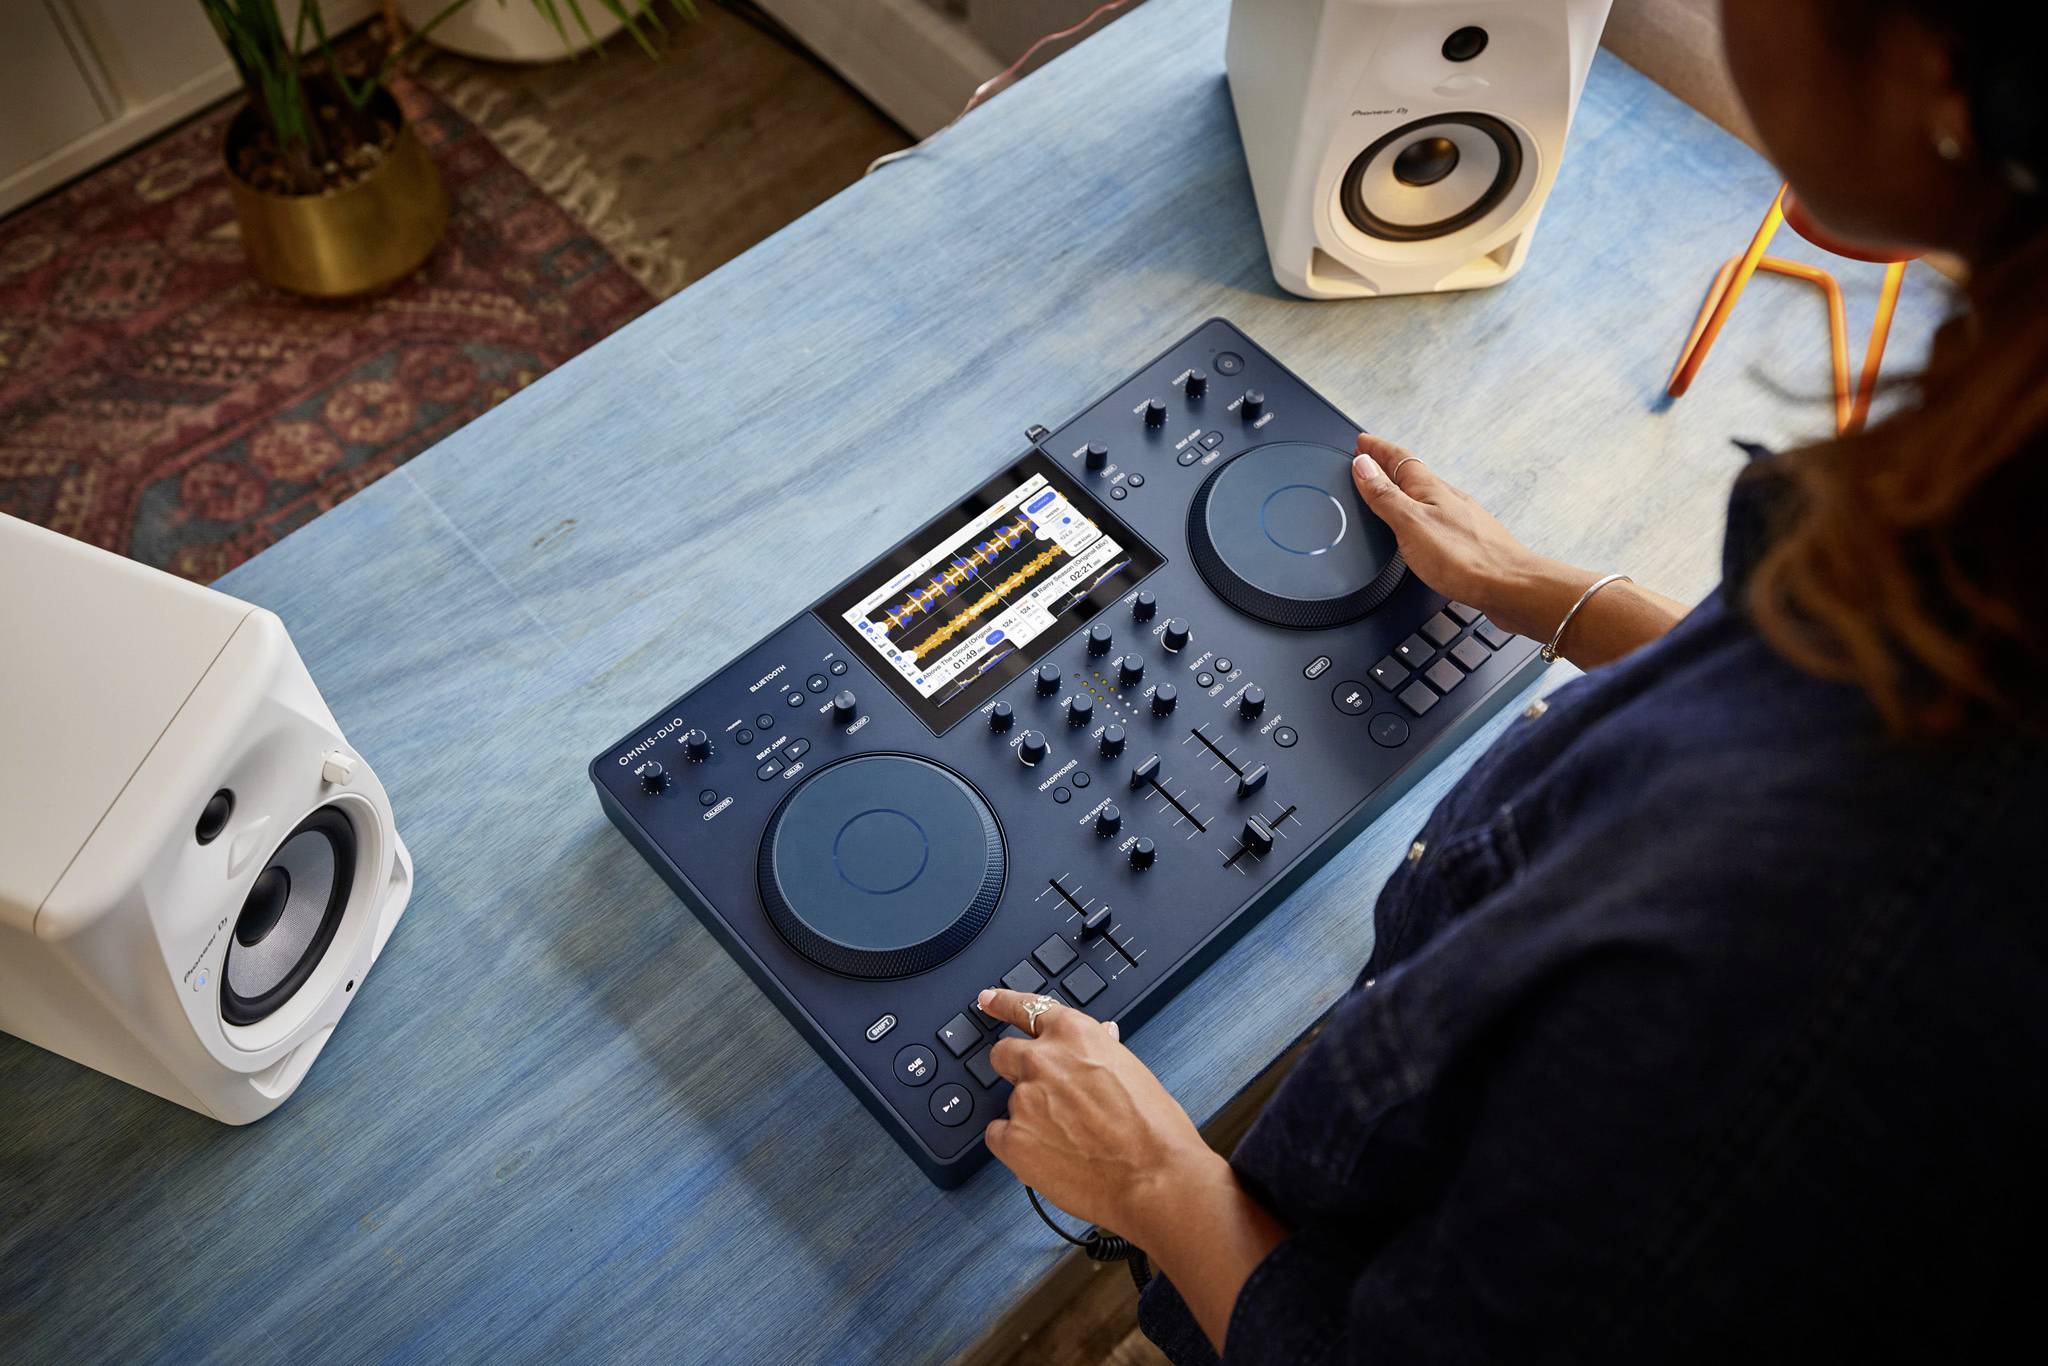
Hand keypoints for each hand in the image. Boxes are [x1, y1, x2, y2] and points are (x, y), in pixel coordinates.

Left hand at [977, 987, 1222, 1238]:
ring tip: (1068, 1140)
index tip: (988, 1000)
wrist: (1154, 1177)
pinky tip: (1048, 1155)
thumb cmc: (1154, 1129)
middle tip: (1038, 1092)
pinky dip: (1017, 1146)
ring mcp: (1024, 1100)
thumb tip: (1100, 1040)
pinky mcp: (1013, 1140)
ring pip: (1009, 1102)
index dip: (1003, 1003)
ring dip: (1030, 1116)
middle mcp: (1043, 1061)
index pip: (1027, 1008)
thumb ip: (1103, 1051)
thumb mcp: (1133, 1071)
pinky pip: (999, 1136)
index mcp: (1075, 1035)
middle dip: (1014, 1068)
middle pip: (1003, 1053)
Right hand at [1350, 433, 1564, 638]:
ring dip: (1402, 486)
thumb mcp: (1412, 524)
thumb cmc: (1466, 557)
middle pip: (1411, 473)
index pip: (1398, 458)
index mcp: (1430, 489)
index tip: (1362, 441)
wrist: (1509, 585)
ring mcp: (1458, 517)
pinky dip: (1417, 509)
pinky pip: (1434, 513)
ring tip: (1387, 486)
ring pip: (1424, 493)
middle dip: (1387, 464)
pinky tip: (1419, 522)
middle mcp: (1446, 498)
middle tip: (1370, 458)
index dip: (1377, 448)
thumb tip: (1363, 467)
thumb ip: (1385, 496)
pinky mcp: (1465, 538)